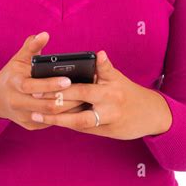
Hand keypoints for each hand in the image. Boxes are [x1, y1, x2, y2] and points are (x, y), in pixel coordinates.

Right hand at [0, 31, 85, 129]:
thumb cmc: (13, 74)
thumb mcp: (19, 59)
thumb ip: (32, 46)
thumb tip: (44, 34)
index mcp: (14, 84)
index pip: (32, 86)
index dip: (50, 84)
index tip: (68, 79)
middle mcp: (17, 102)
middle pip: (45, 105)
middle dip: (66, 98)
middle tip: (85, 91)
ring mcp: (24, 116)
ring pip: (51, 116)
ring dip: (69, 108)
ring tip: (85, 98)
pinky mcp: (31, 125)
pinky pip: (51, 122)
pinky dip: (65, 116)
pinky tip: (78, 107)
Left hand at [28, 46, 172, 139]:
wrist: (150, 114)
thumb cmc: (128, 92)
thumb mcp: (117, 77)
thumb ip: (104, 68)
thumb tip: (97, 53)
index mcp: (109, 87)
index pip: (82, 86)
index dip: (63, 86)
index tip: (45, 82)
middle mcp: (109, 104)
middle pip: (77, 103)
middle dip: (55, 101)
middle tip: (35, 98)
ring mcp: (107, 119)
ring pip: (78, 121)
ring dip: (57, 119)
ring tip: (37, 116)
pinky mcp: (106, 132)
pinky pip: (83, 129)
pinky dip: (68, 125)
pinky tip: (51, 122)